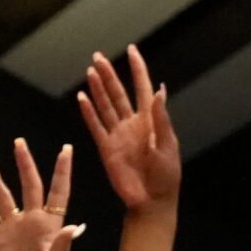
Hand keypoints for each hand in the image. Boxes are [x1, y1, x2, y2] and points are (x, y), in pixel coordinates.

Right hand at [0, 140, 82, 250]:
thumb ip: (62, 245)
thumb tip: (74, 227)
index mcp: (50, 224)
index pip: (57, 192)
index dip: (62, 171)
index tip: (66, 149)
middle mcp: (31, 219)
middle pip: (28, 185)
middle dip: (24, 164)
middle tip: (18, 143)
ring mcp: (12, 227)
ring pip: (2, 196)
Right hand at [77, 45, 179, 210]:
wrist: (152, 200)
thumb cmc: (166, 175)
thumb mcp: (169, 145)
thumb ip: (161, 118)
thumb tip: (159, 91)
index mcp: (151, 120)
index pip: (142, 88)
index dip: (138, 69)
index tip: (132, 50)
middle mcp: (132, 123)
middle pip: (118, 93)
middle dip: (109, 75)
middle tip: (98, 57)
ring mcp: (118, 135)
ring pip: (105, 106)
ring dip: (97, 89)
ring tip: (90, 71)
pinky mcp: (106, 148)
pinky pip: (95, 126)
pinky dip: (88, 112)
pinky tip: (82, 98)